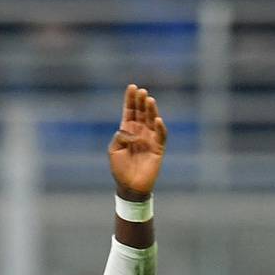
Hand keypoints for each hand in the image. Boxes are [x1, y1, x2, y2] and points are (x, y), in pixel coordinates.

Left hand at [108, 84, 167, 199]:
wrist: (130, 187)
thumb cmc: (120, 170)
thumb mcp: (114, 151)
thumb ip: (119, 138)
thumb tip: (126, 128)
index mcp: (127, 132)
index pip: (130, 112)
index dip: (130, 100)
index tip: (131, 87)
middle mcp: (139, 132)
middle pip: (141, 113)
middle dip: (140, 101)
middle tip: (141, 91)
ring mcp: (150, 139)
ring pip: (152, 120)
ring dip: (151, 110)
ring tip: (149, 99)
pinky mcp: (158, 148)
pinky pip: (161, 135)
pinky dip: (160, 128)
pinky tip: (157, 119)